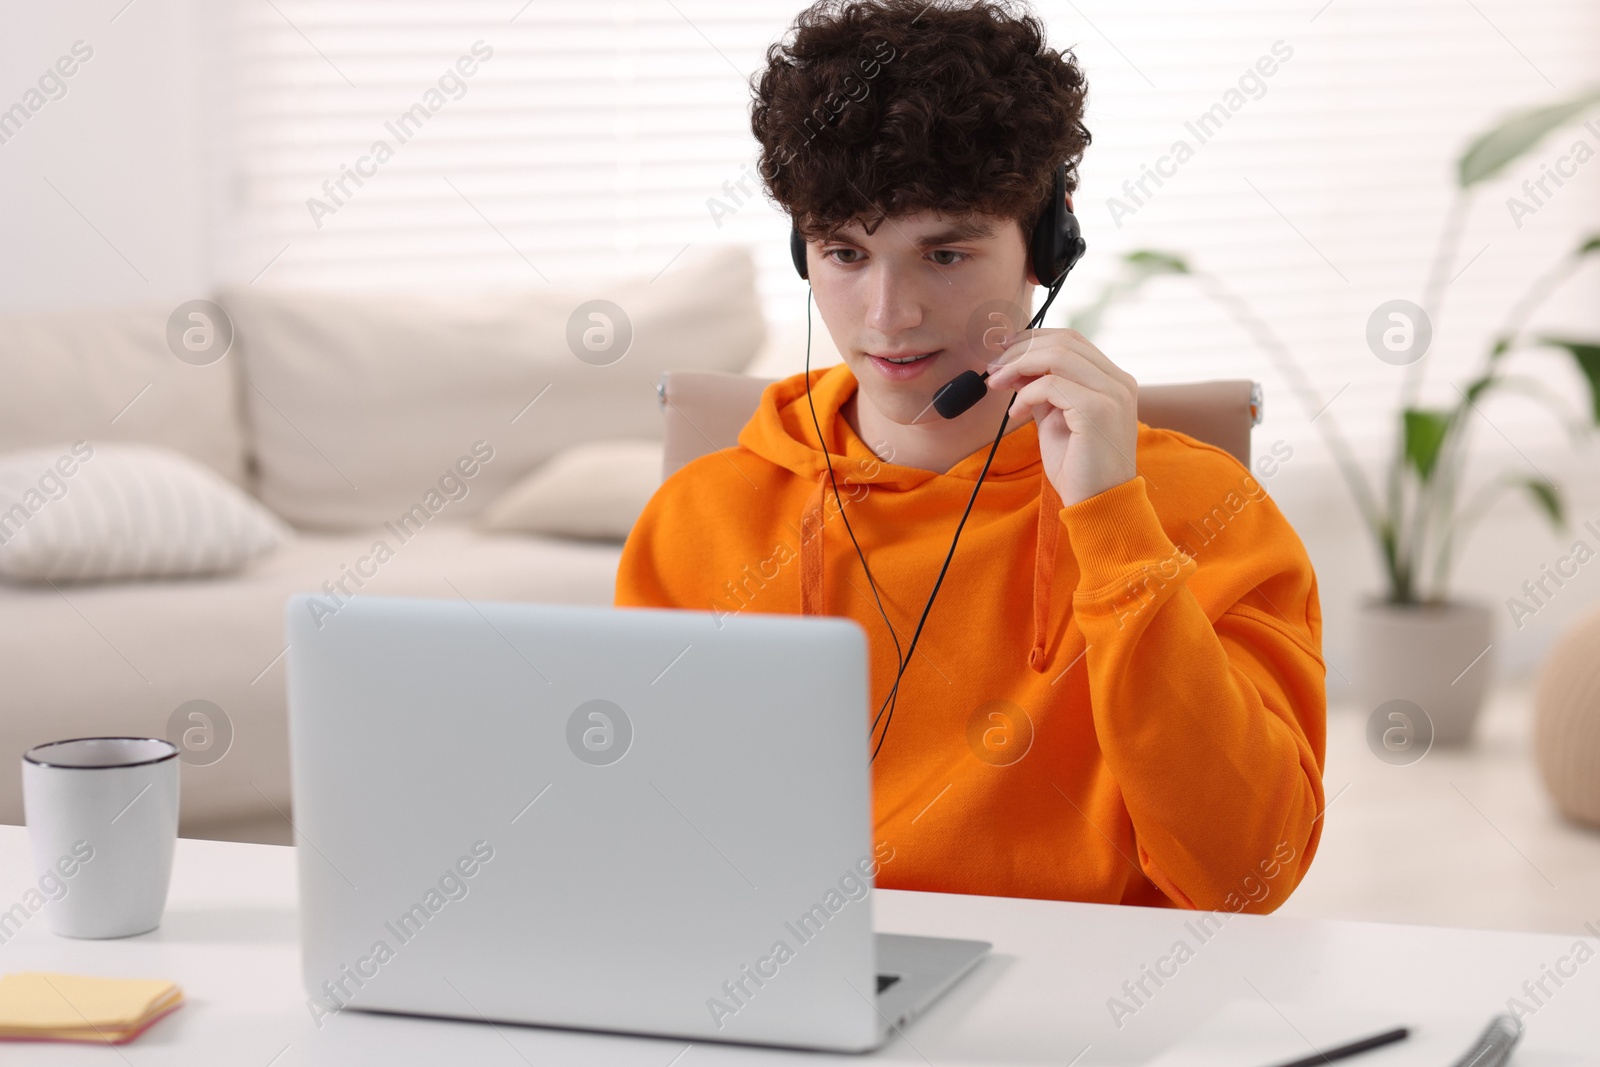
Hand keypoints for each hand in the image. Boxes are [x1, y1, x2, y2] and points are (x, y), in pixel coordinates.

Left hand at [985, 329, 1139, 507]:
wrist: (1099, 504)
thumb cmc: (1079, 467)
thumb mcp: (1056, 420)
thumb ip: (1042, 391)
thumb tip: (1015, 368)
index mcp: (1113, 381)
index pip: (1072, 341)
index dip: (1034, 339)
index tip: (1003, 349)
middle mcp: (1118, 381)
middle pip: (1064, 341)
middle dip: (1021, 349)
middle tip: (993, 368)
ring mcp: (1112, 393)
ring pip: (1057, 356)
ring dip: (1018, 366)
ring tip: (997, 385)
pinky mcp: (1098, 409)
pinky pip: (1051, 385)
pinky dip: (1025, 395)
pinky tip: (1015, 415)